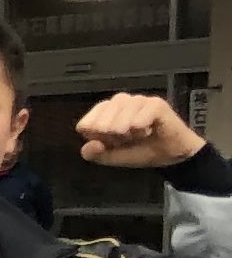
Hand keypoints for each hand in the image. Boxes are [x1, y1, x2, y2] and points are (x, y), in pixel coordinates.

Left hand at [79, 91, 201, 168]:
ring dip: (128, 133)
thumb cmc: (142, 150)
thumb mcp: (114, 157)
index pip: (85, 124)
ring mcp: (137, 100)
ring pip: (119, 118)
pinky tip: (149, 131)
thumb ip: (96, 154)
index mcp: (105, 112)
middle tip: (129, 139)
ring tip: (140, 135)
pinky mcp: (155, 103)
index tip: (112, 143)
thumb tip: (89, 147)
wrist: (172, 155)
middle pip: (100, 123)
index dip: (98, 139)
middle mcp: (119, 101)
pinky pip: (139, 118)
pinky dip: (141, 129)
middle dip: (113, 138)